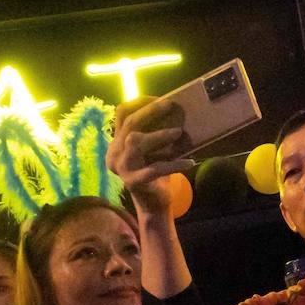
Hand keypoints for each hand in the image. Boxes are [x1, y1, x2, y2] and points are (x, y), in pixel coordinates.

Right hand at [107, 97, 195, 214]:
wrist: (154, 206)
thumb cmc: (157, 173)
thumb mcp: (155, 148)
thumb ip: (156, 130)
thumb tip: (175, 107)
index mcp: (117, 143)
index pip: (121, 114)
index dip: (140, 103)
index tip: (161, 98)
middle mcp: (114, 153)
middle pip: (129, 124)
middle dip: (151, 111)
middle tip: (171, 105)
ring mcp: (121, 168)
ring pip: (136, 141)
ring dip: (159, 135)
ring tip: (179, 133)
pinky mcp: (133, 182)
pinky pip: (155, 168)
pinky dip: (174, 164)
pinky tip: (190, 162)